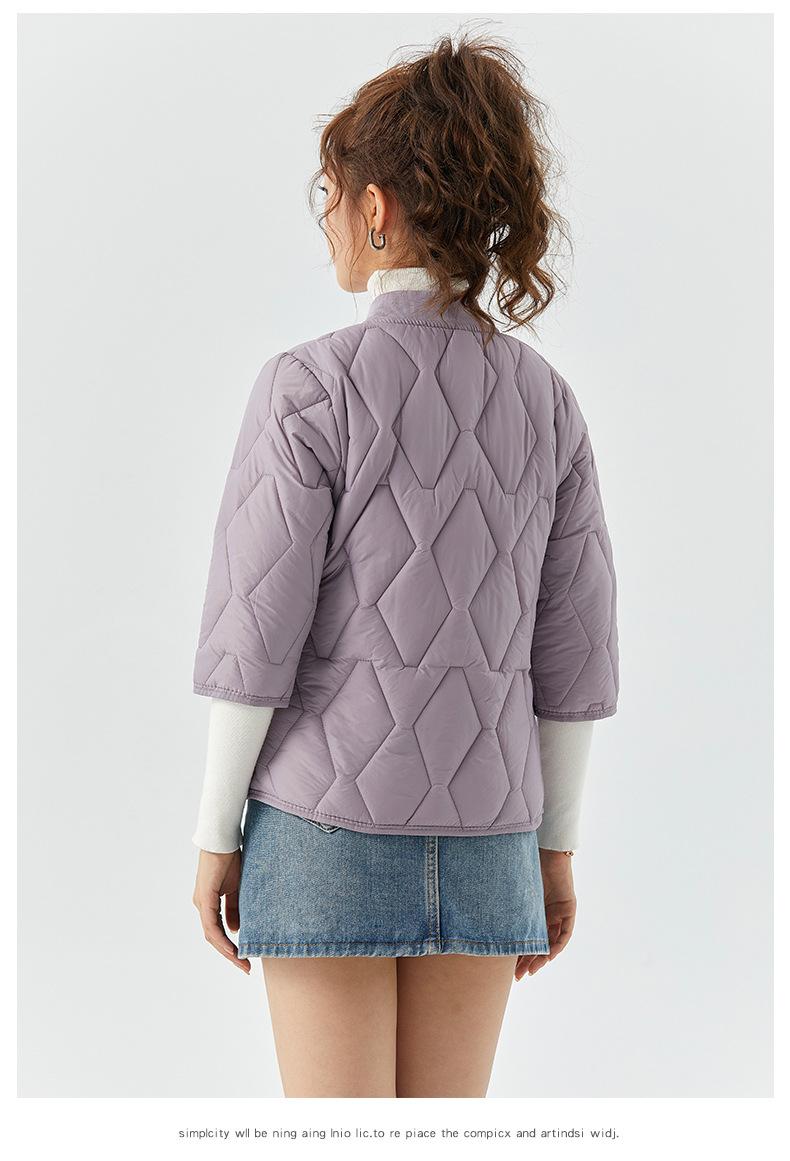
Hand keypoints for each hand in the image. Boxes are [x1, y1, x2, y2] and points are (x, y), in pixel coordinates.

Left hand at [193, 848, 250, 973]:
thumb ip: (235, 908)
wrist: (223, 840)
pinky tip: (231, 948)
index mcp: (209, 903)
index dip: (230, 947)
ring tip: (241, 962)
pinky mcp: (204, 898)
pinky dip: (221, 938)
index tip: (245, 958)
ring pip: (212, 935)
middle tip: (245, 968)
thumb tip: (235, 930)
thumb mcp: (237, 888)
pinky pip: (211, 924)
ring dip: (226, 950)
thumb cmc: (230, 859)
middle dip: (230, 954)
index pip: (218, 931)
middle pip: (214, 937)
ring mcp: (202, 903)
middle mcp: (202, 905)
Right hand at [515, 848, 576, 980]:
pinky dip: (557, 944)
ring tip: (531, 970)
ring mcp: (558, 912)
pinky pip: (565, 933)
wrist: (544, 847)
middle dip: (528, 961)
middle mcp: (544, 913)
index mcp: (531, 910)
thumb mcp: (512, 890)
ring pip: (551, 942)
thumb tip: (475, 916)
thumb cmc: (524, 863)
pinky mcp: (568, 908)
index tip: (507, 968)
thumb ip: (504, 904)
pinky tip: (548, 955)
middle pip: (538, 943)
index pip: (525, 937)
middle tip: (517, 976)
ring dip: (542, 957)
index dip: (518, 953)